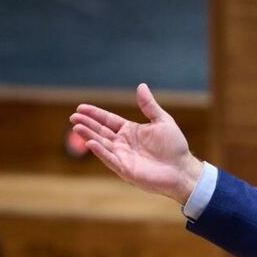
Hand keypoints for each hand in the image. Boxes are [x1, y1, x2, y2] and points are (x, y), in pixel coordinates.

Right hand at [69, 83, 202, 203]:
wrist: (183, 169)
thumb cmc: (175, 147)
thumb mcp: (162, 121)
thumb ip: (149, 106)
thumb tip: (141, 86)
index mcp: (131, 131)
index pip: (108, 121)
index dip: (95, 114)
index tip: (80, 107)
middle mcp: (124, 144)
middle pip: (101, 132)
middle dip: (87, 124)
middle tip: (73, 117)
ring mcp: (124, 157)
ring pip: (102, 145)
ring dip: (89, 136)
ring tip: (77, 127)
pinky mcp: (126, 170)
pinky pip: (110, 159)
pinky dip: (100, 152)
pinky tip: (90, 143)